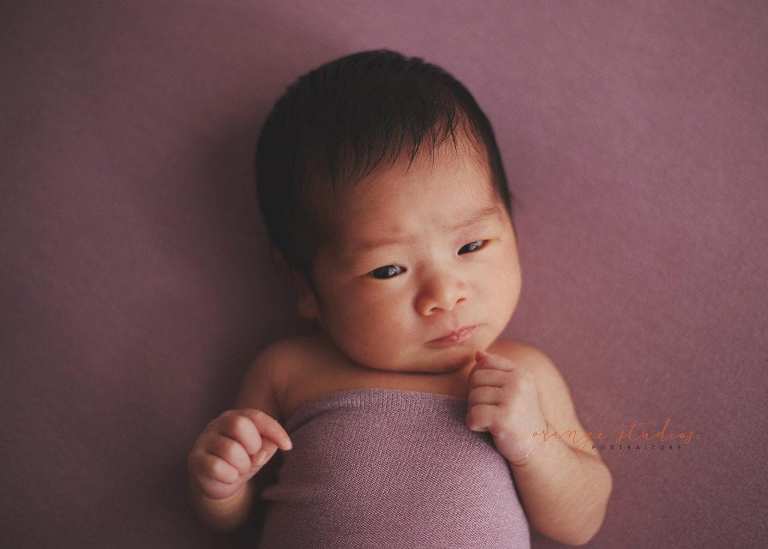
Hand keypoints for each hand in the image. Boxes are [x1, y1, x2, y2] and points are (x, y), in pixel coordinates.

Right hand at [187, 409, 292, 499]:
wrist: (219, 482)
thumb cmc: (244, 461)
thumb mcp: (260, 452)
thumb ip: (266, 446)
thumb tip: (261, 453)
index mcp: (236, 417)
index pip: (256, 417)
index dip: (274, 430)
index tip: (288, 446)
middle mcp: (218, 423)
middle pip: (240, 425)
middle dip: (253, 446)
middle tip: (251, 458)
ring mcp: (204, 440)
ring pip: (230, 450)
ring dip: (242, 466)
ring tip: (239, 469)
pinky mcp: (195, 459)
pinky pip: (216, 467)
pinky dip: (230, 476)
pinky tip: (229, 477)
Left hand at [465, 350, 548, 465]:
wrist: (537, 448)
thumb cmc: (520, 417)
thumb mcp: (514, 389)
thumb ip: (496, 369)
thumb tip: (477, 353)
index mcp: (521, 372)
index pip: (484, 363)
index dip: (479, 380)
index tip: (491, 395)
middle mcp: (518, 383)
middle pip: (475, 379)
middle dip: (477, 396)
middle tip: (493, 411)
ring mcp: (512, 400)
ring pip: (473, 398)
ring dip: (477, 412)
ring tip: (494, 420)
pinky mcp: (503, 419)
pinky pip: (473, 416)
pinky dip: (475, 425)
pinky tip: (489, 429)